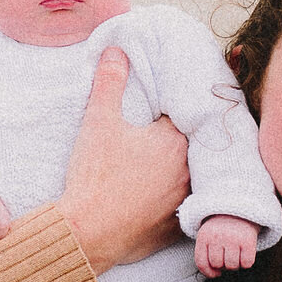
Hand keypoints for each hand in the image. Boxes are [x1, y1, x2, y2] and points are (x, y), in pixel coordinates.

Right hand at [60, 49, 191, 278]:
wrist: (87, 231)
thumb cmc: (94, 176)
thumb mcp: (98, 123)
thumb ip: (110, 83)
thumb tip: (116, 50)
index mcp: (174, 141)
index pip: (185, 117)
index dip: (174, 112)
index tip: (164, 112)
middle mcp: (188, 170)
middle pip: (193, 147)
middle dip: (183, 140)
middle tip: (165, 136)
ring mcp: (185, 201)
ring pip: (194, 177)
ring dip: (185, 170)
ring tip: (168, 165)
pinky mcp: (177, 228)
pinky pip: (187, 209)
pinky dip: (180, 202)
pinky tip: (167, 197)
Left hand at [194, 214, 257, 276]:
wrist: (242, 208)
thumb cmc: (223, 227)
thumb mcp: (209, 233)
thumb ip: (206, 251)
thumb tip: (215, 274)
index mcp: (204, 235)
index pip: (201, 262)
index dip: (208, 272)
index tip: (216, 273)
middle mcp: (217, 236)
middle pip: (218, 264)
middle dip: (223, 264)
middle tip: (228, 255)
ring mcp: (233, 238)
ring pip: (232, 266)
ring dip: (235, 264)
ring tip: (236, 253)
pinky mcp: (248, 240)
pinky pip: (247, 263)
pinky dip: (247, 262)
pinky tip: (245, 253)